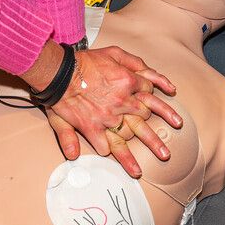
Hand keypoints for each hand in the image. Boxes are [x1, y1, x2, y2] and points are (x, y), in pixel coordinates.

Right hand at [44, 46, 181, 176]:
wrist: (59, 70)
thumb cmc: (84, 61)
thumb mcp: (113, 53)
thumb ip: (136, 63)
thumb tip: (158, 83)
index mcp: (128, 82)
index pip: (148, 94)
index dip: (153, 102)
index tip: (158, 113)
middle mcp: (122, 101)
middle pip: (144, 120)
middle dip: (154, 139)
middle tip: (166, 153)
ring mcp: (107, 116)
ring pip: (126, 138)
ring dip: (131, 158)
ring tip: (140, 171)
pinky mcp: (91, 126)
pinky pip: (103, 143)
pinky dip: (105, 150)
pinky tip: (108, 157)